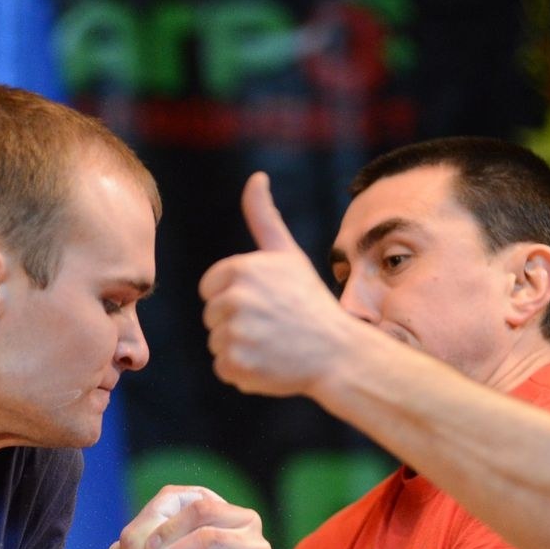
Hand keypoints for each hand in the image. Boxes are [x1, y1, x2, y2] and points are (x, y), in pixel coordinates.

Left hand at [198, 172, 363, 397]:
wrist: (339, 352)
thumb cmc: (310, 302)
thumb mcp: (288, 255)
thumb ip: (264, 217)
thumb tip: (256, 178)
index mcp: (241, 269)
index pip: (210, 287)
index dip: (236, 296)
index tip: (265, 302)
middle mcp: (235, 299)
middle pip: (212, 315)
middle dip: (237, 322)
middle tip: (273, 325)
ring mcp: (235, 334)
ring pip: (217, 342)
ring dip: (240, 347)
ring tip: (274, 344)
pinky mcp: (237, 365)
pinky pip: (223, 368)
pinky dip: (244, 371)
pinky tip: (271, 363)